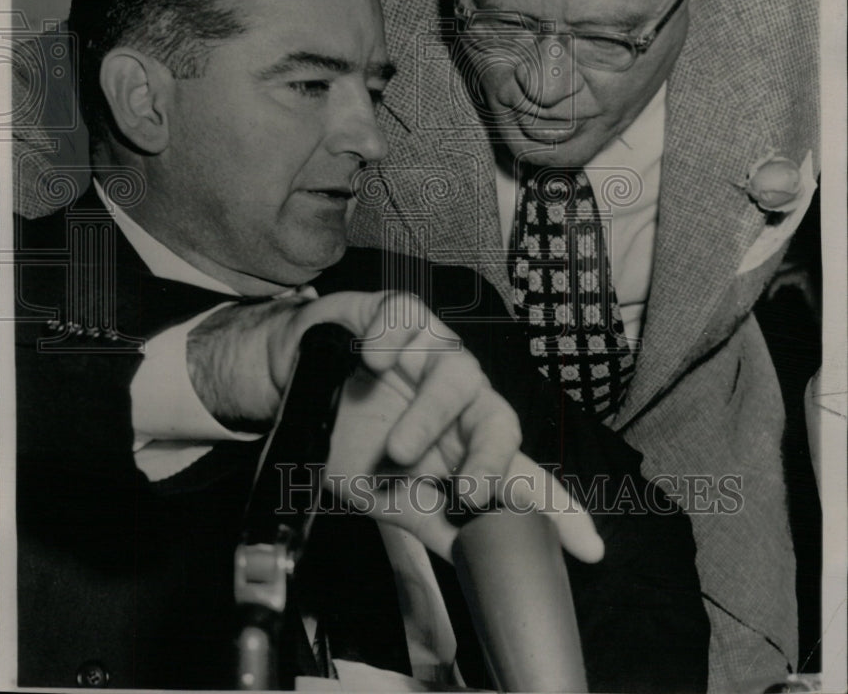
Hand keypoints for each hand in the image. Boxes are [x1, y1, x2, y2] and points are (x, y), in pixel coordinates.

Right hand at [285, 291, 604, 563]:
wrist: (289, 377)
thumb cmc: (344, 433)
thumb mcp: (381, 492)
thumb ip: (428, 519)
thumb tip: (474, 565)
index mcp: (459, 444)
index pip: (516, 476)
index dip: (554, 509)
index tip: (590, 549)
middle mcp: (458, 399)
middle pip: (500, 422)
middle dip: (491, 457)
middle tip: (471, 490)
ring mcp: (432, 353)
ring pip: (460, 373)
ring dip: (432, 414)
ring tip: (399, 447)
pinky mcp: (402, 314)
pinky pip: (410, 322)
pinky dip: (392, 345)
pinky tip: (372, 363)